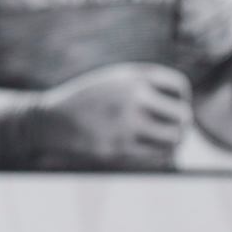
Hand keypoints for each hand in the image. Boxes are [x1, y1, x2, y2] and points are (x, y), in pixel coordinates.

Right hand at [31, 63, 192, 168]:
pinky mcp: (118, 146)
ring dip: (175, 141)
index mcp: (130, 76)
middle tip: (173, 128)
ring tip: (167, 141)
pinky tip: (153, 149)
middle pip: (181, 115)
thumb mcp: (113, 81)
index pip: (179, 87)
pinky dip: (162, 154)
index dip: (181, 98)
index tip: (169, 105)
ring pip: (174, 137)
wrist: (49, 120)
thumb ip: (144, 86)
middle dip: (181, 123)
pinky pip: (157, 154)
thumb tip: (183, 108)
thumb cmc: (86, 101)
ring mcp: (125, 122)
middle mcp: (130, 96)